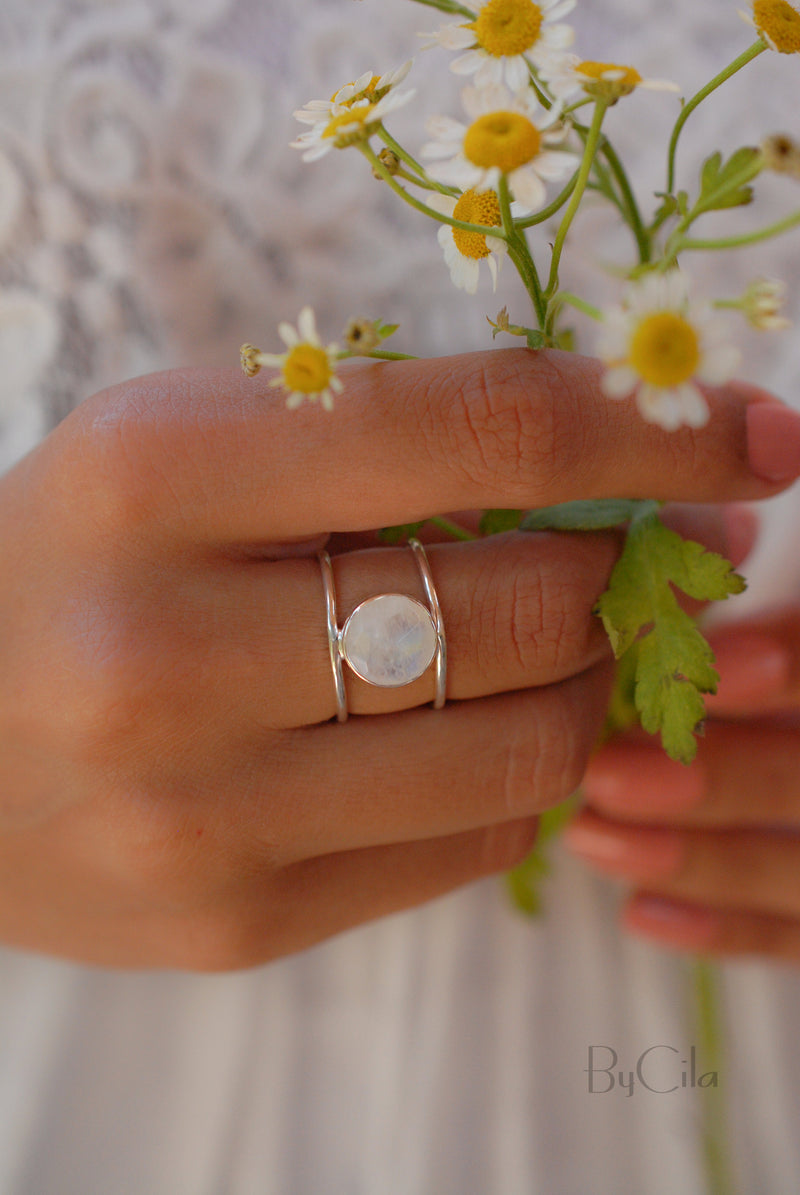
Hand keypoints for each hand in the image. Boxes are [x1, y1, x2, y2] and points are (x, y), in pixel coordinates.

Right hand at [1, 348, 796, 969]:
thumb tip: (612, 470)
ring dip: (596, 687)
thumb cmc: (75, 560)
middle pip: (524, 607)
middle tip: (676, 549)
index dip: (652, 428)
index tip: (754, 430)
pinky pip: (466, 848)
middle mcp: (168, 653)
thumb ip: (380, 446)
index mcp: (156, 475)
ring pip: (523, 752)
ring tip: (588, 645)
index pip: (480, 432)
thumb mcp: (186, 448)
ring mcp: (203, 812)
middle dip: (639, 570)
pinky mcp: (231, 922)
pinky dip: (517, 778)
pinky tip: (492, 731)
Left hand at [567, 601, 799, 963]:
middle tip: (606, 774)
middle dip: (723, 777)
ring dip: (703, 857)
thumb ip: (716, 614)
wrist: (768, 726)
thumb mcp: (744, 613)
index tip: (705, 671)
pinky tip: (639, 913)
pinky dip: (727, 926)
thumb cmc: (742, 648)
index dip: (792, 664)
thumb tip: (640, 604)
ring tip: (590, 837)